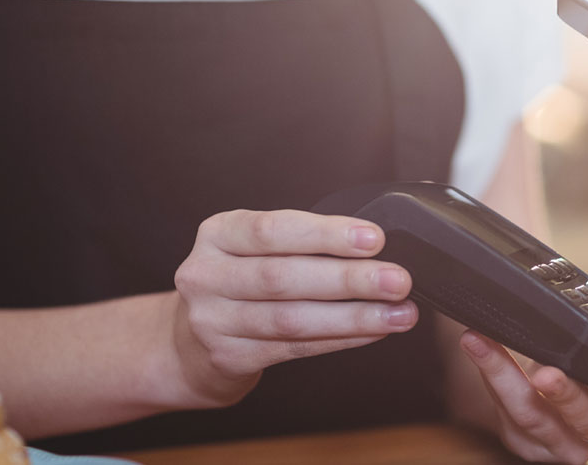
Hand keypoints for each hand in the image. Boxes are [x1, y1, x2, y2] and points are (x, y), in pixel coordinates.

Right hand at [169, 210, 416, 405]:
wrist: (188, 343)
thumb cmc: (240, 283)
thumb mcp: (254, 249)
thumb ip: (301, 243)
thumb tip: (377, 249)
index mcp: (218, 234)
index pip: (273, 230)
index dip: (326, 234)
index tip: (374, 238)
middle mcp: (206, 275)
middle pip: (284, 277)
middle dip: (349, 279)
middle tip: (398, 280)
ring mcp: (212, 320)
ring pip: (292, 319)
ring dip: (355, 316)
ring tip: (399, 314)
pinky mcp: (227, 357)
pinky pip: (294, 348)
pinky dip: (341, 339)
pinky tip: (373, 331)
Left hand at [459, 317, 587, 463]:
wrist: (558, 362)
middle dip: (565, 394)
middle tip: (546, 371)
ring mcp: (563, 443)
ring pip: (535, 416)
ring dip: (505, 376)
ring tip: (483, 342)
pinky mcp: (526, 440)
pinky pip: (505, 410)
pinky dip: (488, 372)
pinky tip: (477, 343)